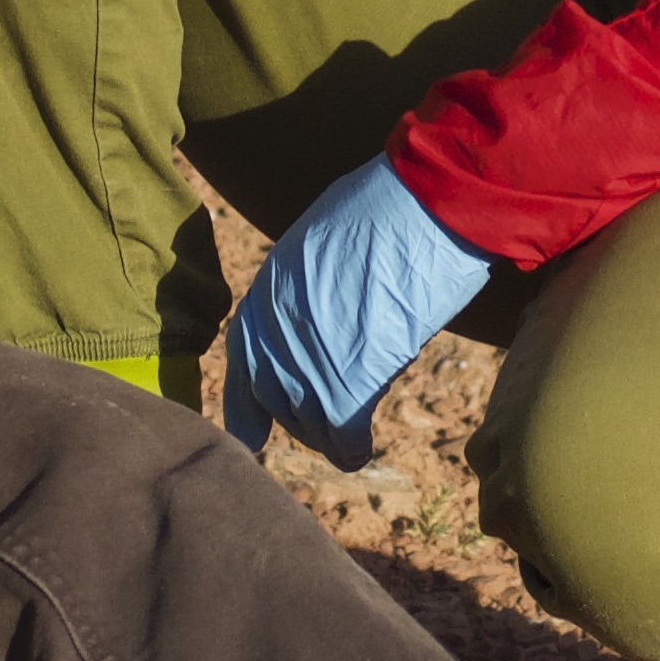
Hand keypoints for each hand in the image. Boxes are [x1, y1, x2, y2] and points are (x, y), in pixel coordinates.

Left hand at [220, 160, 491, 472]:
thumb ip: (306, 288)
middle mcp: (271, 335)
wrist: (418, 211)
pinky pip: (340, 440)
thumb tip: (320, 310)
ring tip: (351, 431)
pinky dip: (351, 449)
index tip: (251, 436)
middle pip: (273, 402)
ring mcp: (301, 365)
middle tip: (331, 420)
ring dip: (328, 432)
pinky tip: (360, 448)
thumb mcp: (320, 244)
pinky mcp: (342, 390)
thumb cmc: (384, 211)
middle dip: (300, 418)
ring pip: (305, 426)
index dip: (247, 404)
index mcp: (265, 294)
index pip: (241, 365)